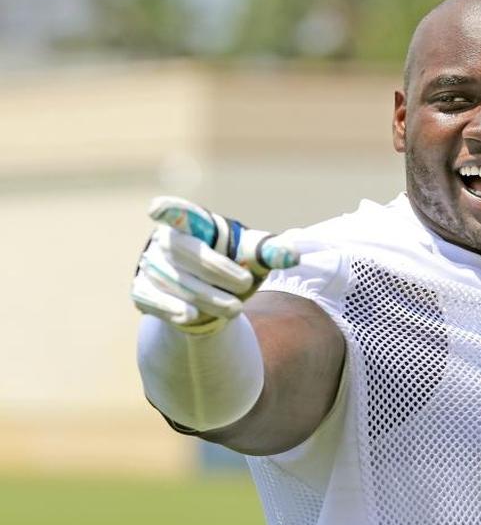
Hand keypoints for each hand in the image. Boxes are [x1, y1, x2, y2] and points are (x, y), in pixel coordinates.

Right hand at [131, 196, 298, 331]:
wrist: (209, 294)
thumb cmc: (232, 263)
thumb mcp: (254, 255)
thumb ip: (273, 252)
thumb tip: (293, 256)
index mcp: (193, 224)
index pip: (180, 212)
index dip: (169, 210)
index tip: (156, 209)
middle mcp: (166, 241)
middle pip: (187, 252)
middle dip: (217, 271)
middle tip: (246, 286)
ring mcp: (150, 266)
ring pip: (175, 281)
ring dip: (206, 297)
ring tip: (234, 309)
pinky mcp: (142, 291)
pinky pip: (152, 299)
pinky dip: (172, 309)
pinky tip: (191, 316)